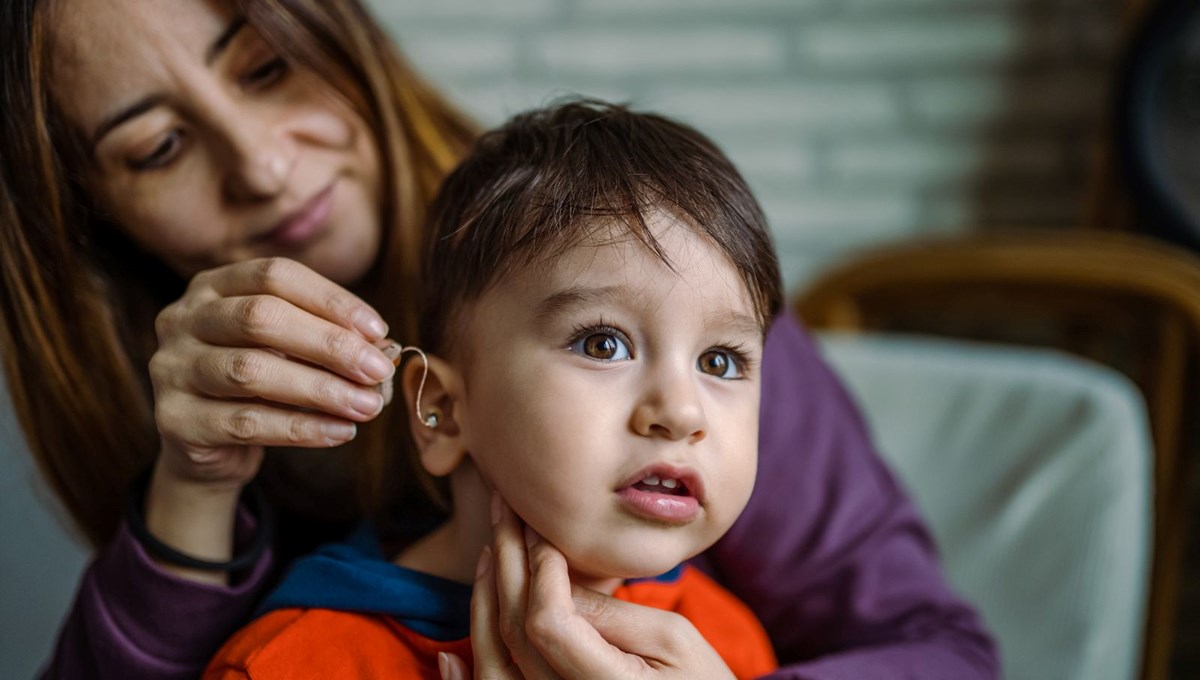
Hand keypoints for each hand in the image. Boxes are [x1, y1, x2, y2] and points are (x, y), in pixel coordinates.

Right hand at [144, 257, 395, 580]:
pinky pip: (245, 423)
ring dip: (321, 389)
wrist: (207, 446)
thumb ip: (329, 339)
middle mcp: (183, 319)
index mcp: (213, 286)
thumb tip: (384, 347)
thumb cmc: (261, 384)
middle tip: (378, 370)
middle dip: (329, 344)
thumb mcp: (291, 351)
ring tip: (368, 406)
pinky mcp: (174, 420)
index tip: (378, 330)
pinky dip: (301, 427)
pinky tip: (340, 431)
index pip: (275, 275)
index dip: (331, 299)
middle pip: (261, 318)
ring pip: (250, 372)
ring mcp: (171, 368)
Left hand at [438, 497, 735, 679]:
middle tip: (504, 509)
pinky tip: (447, 659)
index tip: (542, 527)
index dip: (539, 569)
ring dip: (485, 605)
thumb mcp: (675, 641)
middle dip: (508, 563)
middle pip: (516, 633)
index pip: (547, 622)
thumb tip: (555, 578)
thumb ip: (612, 615)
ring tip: (489, 553)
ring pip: (495, 664)